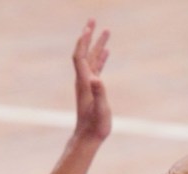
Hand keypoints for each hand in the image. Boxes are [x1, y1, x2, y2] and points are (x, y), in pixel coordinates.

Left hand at [72, 19, 110, 143]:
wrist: (87, 138)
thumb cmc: (95, 126)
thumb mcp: (100, 110)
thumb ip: (99, 94)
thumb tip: (97, 78)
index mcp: (85, 82)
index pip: (80, 56)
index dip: (83, 41)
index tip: (88, 27)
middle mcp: (84, 81)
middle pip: (85, 53)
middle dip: (89, 36)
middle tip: (94, 20)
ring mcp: (88, 85)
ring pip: (92, 59)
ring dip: (97, 45)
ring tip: (105, 31)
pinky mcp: (93, 90)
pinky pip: (96, 68)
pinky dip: (101, 58)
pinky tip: (107, 52)